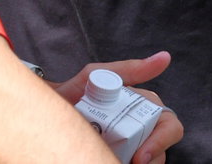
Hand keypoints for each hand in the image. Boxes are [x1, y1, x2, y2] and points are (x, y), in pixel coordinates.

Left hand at [54, 51, 181, 163]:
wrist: (42, 113)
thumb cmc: (71, 93)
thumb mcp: (95, 77)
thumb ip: (128, 70)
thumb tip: (165, 57)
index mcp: (141, 110)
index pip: (169, 124)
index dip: (162, 139)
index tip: (141, 156)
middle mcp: (140, 131)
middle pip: (162, 148)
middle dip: (152, 157)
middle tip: (132, 163)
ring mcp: (129, 149)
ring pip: (151, 162)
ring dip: (139, 163)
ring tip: (112, 160)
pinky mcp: (116, 156)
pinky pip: (128, 163)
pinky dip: (119, 163)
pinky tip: (108, 161)